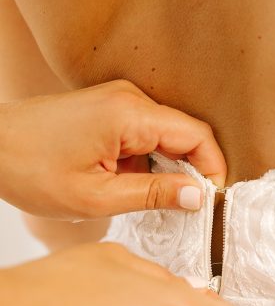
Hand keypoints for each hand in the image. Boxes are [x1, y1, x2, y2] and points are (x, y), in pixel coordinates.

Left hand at [0, 79, 226, 218]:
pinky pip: (148, 131)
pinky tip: (131, 183)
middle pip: (186, 133)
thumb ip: (153, 194)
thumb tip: (199, 198)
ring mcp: (119, 99)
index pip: (197, 136)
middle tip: (185, 207)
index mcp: (129, 115)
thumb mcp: (96, 196)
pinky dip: (150, 159)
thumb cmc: (30, 171)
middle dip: (193, 170)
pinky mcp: (110, 107)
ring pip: (168, 134)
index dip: (212, 170)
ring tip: (151, 197)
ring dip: (169, 166)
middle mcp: (129, 98)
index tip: (209, 202)